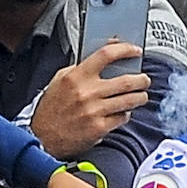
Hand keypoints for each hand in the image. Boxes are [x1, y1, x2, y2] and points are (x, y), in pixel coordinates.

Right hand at [31, 42, 150, 157]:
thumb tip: (104, 55)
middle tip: (144, 80)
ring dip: (140, 97)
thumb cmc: (51, 109)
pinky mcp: (99, 128)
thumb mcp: (60, 80)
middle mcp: (87, 92)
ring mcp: (94, 111)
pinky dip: (126, 114)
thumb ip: (80, 67)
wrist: (41, 137)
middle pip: (126, 80)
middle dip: (142, 79)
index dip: (125, 50)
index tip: (135, 51)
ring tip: (141, 96)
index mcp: (76, 76)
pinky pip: (122, 118)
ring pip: (130, 100)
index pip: (106, 55)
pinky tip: (123, 112)